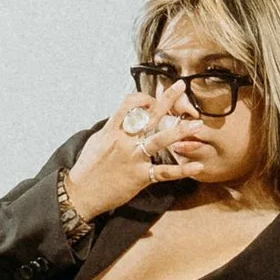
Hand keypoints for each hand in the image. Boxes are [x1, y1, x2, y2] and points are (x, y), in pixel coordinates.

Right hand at [67, 95, 190, 221]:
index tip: (152, 99)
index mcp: (112, 131)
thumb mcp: (96, 142)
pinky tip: (197, 167)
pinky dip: (182, 170)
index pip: (129, 104)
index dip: (143, 98)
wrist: (81, 193)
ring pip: (160, 140)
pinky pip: (164, 172)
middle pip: (149, 115)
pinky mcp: (140, 177)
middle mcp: (124, 141)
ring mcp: (134, 158)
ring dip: (181, 131)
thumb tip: (123, 118)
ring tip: (198, 124)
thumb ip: (112, 129)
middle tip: (181, 86)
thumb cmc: (87, 168)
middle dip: (167, 99)